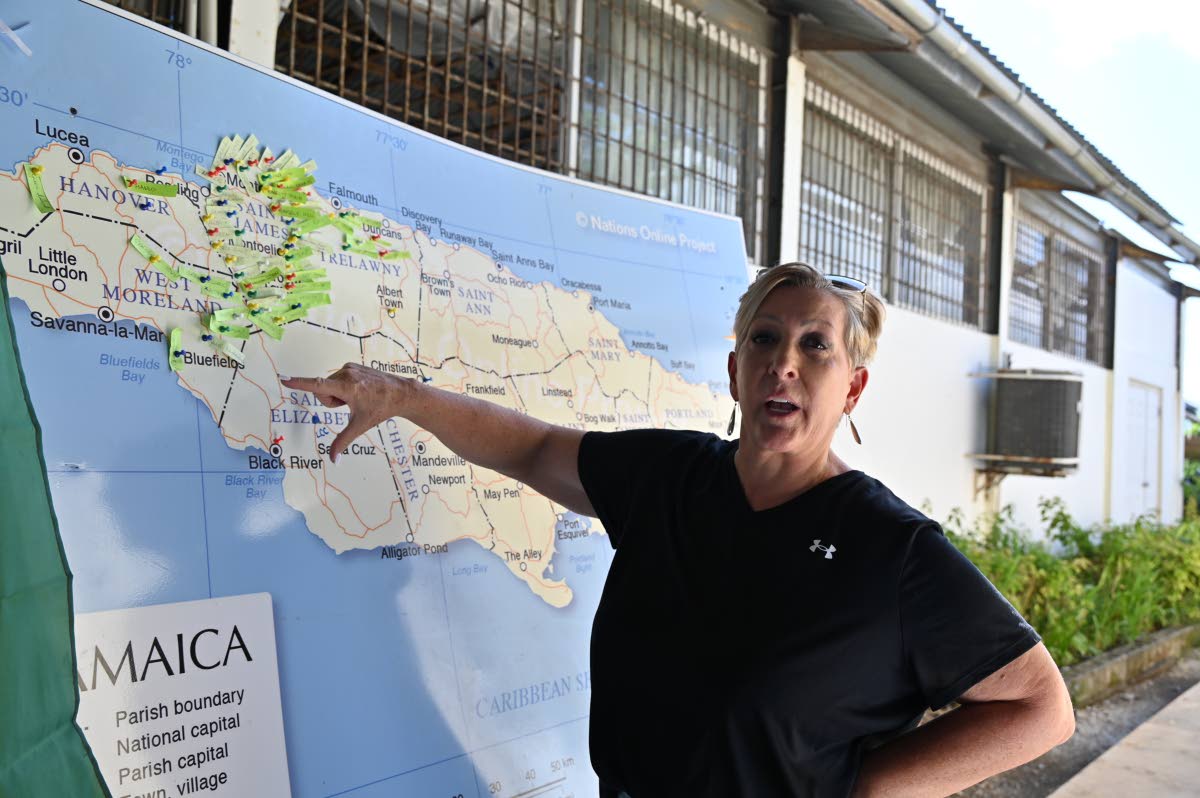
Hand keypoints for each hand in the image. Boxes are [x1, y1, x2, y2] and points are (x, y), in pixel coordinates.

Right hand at [281, 363, 411, 461]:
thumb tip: (333, 459)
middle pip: (323, 392)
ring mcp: (349, 368)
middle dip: (332, 401)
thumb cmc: (381, 408)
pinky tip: (360, 391)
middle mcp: (345, 374)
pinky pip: (337, 379)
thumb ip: (343, 441)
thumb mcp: (360, 426)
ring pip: (329, 385)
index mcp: (347, 388)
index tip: (284, 380)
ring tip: (358, 397)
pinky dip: (344, 387)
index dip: (299, 384)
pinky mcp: (351, 365)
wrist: (400, 393)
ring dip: (338, 394)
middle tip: (350, 405)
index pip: (317, 386)